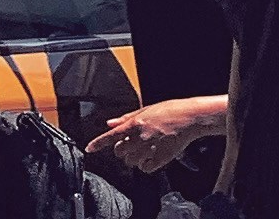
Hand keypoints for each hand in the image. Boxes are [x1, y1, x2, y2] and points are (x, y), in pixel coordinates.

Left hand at [82, 98, 217, 173]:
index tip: (89, 148)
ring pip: (131, 162)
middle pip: (120, 152)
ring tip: (144, 148)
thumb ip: (126, 118)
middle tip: (131, 144)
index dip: (98, 143)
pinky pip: (145, 169)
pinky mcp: (160, 159)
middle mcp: (140, 136)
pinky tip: (151, 156)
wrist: (189, 117)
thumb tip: (109, 123)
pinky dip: (145, 165)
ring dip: (134, 158)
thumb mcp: (145, 109)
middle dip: (122, 150)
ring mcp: (150, 148)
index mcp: (136, 122)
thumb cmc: (169, 110)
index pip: (111, 136)